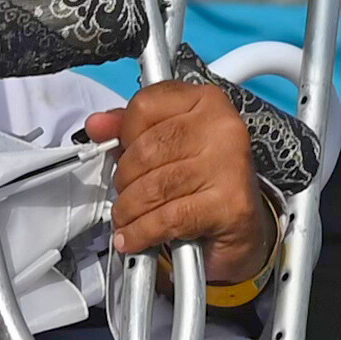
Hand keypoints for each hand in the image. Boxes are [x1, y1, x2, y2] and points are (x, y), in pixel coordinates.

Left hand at [86, 75, 266, 285]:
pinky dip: (142, 232)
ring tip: (127, 219)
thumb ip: (133, 131)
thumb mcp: (169, 148)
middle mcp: (223, 127)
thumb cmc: (205, 183)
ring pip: (154, 187)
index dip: (125, 135)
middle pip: (146, 149)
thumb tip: (97, 125)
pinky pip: (167, 218)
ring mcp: (230, 164)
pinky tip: (135, 237)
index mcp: (207, 102)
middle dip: (124, 179)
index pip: (145, 106)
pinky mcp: (230, 204)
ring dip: (130, 210)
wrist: (243, 229)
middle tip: (125, 194)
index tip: (125, 153)